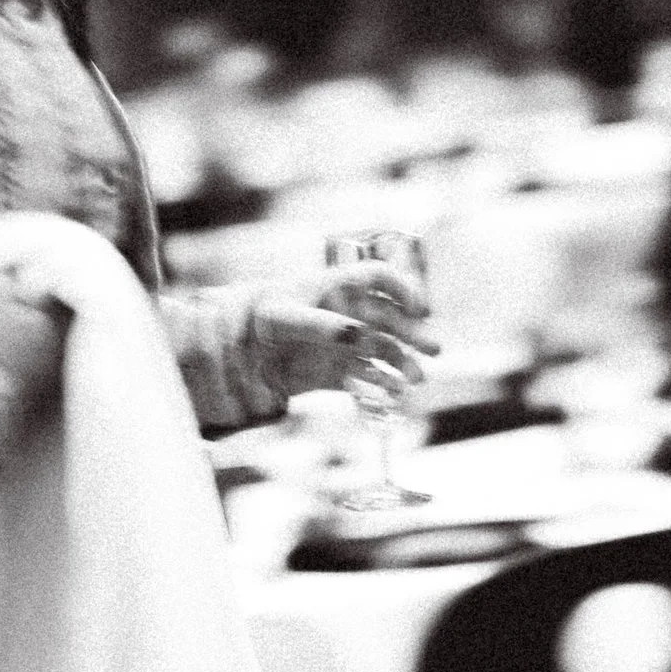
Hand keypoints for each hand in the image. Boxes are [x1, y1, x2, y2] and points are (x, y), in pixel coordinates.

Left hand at [242, 283, 431, 411]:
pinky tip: (394, 394)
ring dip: (403, 363)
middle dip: (413, 333)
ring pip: (382, 351)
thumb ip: (319, 325)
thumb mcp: (283, 317)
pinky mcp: (335, 371)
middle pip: (390, 319)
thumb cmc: (258, 320)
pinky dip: (380, 386)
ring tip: (416, 380)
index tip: (421, 308)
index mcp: (337, 287)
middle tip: (434, 349)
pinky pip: (365, 378)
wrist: (236, 352)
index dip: (403, 288)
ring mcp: (343, 343)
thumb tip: (357, 334)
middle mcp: (346, 313)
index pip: (379, 277)